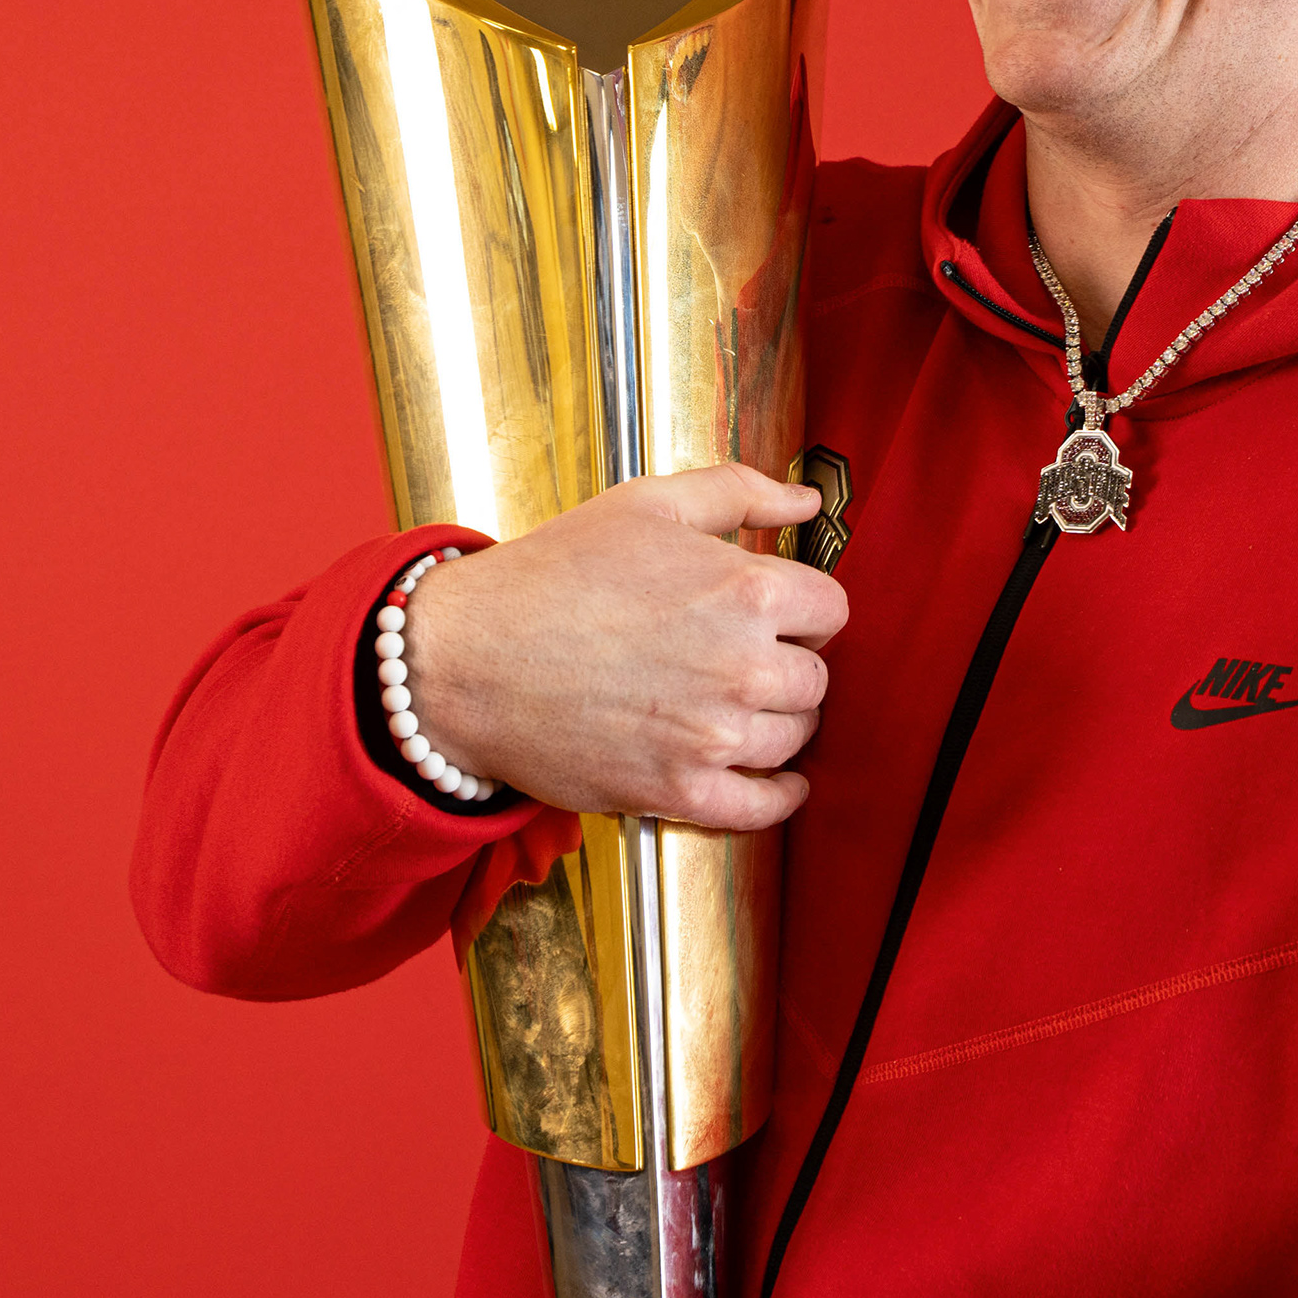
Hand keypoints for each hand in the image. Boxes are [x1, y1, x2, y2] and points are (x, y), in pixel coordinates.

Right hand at [399, 465, 846, 829]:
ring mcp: (712, 735)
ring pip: (794, 738)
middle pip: (815, 679)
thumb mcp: (647, 504)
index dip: (805, 611)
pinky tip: (773, 780)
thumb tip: (806, 499)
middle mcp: (741, 666)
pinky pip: (763, 806)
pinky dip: (778, 796)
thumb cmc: (550, 576)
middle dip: (787, 666)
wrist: (466, 657)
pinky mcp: (679, 791)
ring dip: (775, 724)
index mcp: (745, 590)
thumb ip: (739, 491)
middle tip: (745, 660)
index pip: (831, 611)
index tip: (779, 618)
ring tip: (735, 706)